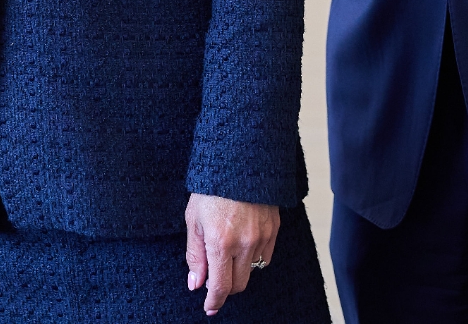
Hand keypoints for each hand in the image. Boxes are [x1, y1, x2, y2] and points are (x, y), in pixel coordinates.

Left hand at [185, 194, 278, 315]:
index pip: (221, 286)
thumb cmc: (211, 188)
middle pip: (238, 284)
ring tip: (227, 251)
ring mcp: (262, 237)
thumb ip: (195, 255)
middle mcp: (244, 243)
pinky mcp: (274, 229)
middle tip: (215, 278)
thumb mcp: (193, 220)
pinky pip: (265, 256)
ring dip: (238, 270)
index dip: (214, 301)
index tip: (209, 307)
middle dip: (225, 287)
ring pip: (252, 271)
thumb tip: (196, 284)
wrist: (239, 160)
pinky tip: (242, 244)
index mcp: (221, 241)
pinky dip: (252, 258)